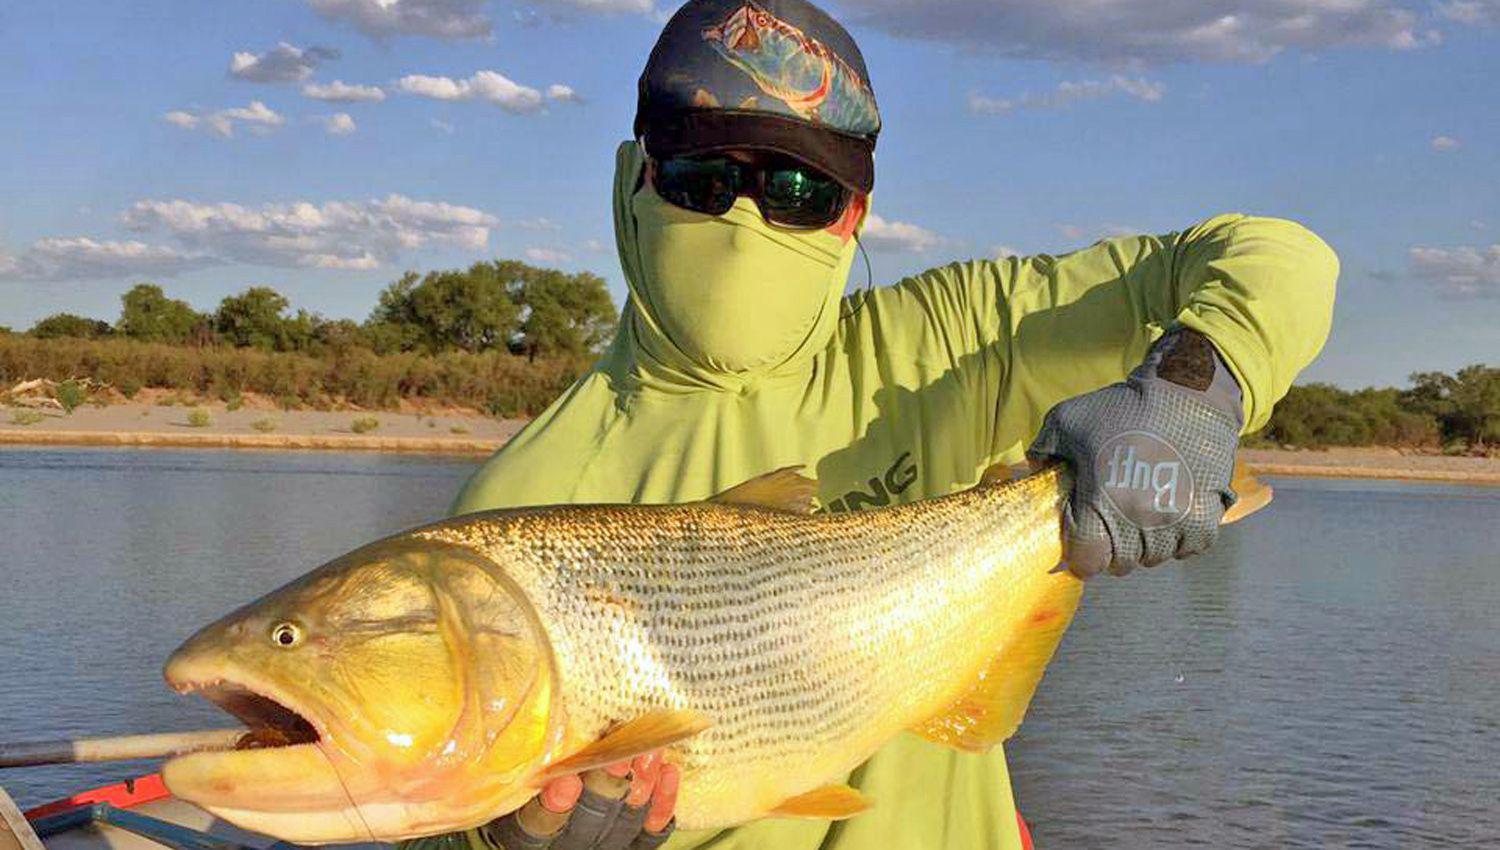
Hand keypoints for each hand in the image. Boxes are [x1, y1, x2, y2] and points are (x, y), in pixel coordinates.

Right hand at [482, 751, 678, 849]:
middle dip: (607, 785)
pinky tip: (669, 772)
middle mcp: (570, 843)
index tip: (566, 781)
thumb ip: (532, 760)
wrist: (557, 816)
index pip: (538, 825)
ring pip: (626, 821)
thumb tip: (539, 723)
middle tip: (621, 755)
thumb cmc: (530, 784)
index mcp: (529, 834)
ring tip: (652, 751)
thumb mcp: (522, 774)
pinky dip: (663, 801)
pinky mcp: (634, 841)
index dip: (554, 805)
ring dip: (641, 784)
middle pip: (589, 822)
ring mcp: (606, 843)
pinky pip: (652, 829)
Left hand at [1027, 328, 1243, 577]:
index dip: (1082, 555)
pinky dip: (1179, 540)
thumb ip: (1042, 450)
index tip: (1083, 541)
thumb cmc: (1123, 408)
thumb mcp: (1067, 420)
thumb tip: (1030, 473)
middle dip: (1112, 550)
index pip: (1087, 561)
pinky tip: (1169, 515)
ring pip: (1154, 558)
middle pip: (1121, 564)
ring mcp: (1176, 523)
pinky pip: (1188, 549)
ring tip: (1141, 517)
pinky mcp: (1206, 519)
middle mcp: (1139, 520)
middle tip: (1111, 526)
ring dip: (1145, 545)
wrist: (1187, 394)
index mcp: (1102, 502)